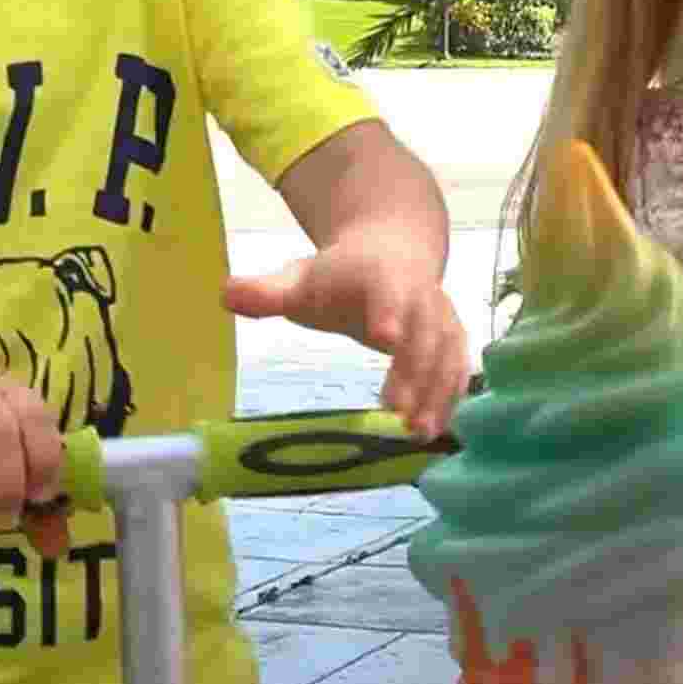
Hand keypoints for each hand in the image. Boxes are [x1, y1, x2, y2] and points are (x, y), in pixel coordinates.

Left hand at [224, 228, 468, 441]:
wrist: (392, 250)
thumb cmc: (340, 274)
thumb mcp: (300, 277)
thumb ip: (266, 292)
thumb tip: (224, 293)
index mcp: (380, 274)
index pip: (388, 291)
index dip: (389, 312)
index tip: (385, 338)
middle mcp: (420, 294)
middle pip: (424, 331)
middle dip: (416, 371)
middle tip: (398, 415)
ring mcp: (442, 317)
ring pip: (447, 354)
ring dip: (438, 393)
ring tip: (417, 433)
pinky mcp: (452, 340)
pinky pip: (458, 369)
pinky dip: (451, 398)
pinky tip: (435, 431)